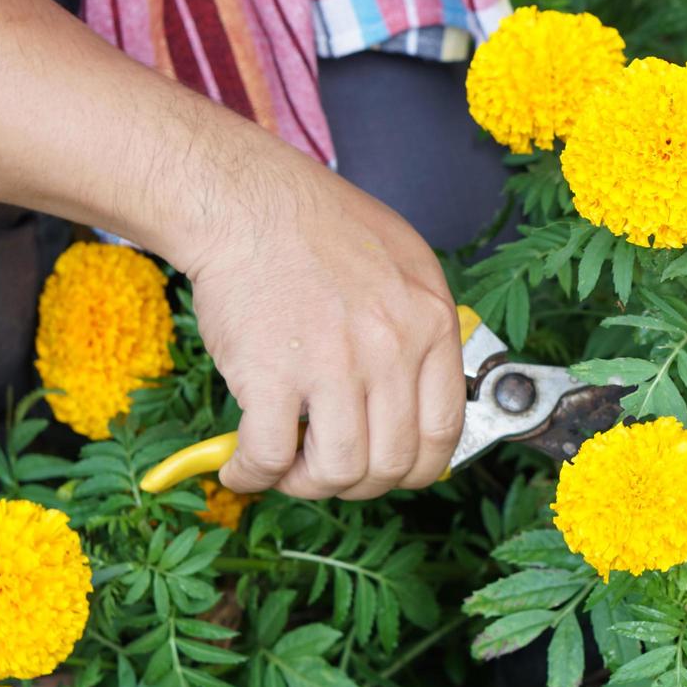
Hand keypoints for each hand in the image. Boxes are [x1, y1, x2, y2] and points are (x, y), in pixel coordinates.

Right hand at [181, 150, 465, 500]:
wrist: (248, 201)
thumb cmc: (321, 227)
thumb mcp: (405, 265)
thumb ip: (421, 331)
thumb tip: (420, 399)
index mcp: (431, 322)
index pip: (443, 431)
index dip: (414, 468)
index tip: (387, 469)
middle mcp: (392, 348)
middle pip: (392, 464)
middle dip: (358, 484)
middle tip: (327, 468)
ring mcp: (334, 364)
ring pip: (338, 472)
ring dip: (307, 484)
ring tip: (285, 466)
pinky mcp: (272, 374)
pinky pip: (270, 457)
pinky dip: (252, 476)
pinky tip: (242, 467)